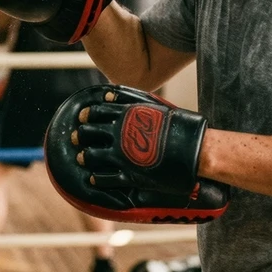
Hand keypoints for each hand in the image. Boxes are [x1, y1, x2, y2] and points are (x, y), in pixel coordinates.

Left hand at [44, 85, 229, 223]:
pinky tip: (93, 178)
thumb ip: (130, 97)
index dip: (85, 115)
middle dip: (79, 135)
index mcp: (125, 116)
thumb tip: (107, 92)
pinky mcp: (129, 175)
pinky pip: (105, 179)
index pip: (95, 113)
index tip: (81, 118)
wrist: (197, 150)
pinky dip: (96, 178)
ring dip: (83, 157)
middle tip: (75, 137)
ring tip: (81, 158)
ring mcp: (122, 156)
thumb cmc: (178, 125)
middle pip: (88, 133)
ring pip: (91, 156)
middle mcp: (119, 135)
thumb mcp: (154, 105)